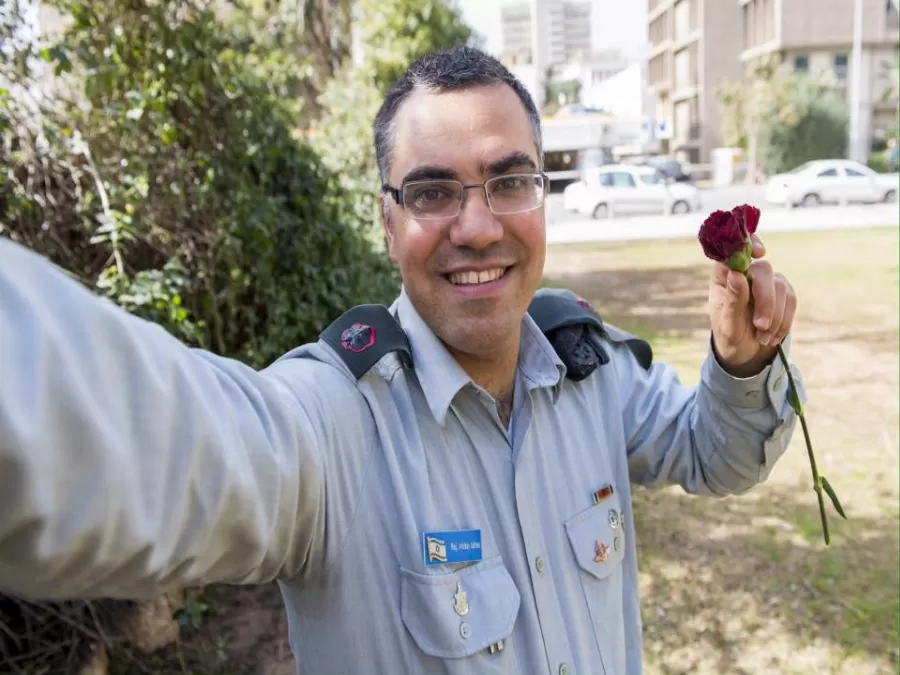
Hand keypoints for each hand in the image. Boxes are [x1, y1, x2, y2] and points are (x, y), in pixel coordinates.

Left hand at [708, 235, 797, 377]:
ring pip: (781, 286)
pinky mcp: (783, 293)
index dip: (748, 245)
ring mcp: (766, 281)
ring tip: (763, 337)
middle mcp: (745, 274)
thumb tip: (737, 274)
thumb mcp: (727, 323)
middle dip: (765, 300)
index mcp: (724, 276)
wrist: (744, 351)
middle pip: (764, 270)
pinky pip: (791, 299)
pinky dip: (784, 321)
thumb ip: (733, 300)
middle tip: (760, 326)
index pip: (734, 250)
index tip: (760, 254)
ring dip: (775, 316)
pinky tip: (773, 337)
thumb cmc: (729, 335)